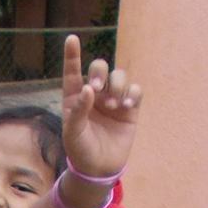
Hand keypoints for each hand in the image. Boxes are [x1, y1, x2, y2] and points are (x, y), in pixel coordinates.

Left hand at [59, 35, 140, 183]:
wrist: (99, 169)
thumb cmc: (80, 150)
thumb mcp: (73, 133)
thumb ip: (78, 110)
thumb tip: (88, 89)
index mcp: (75, 97)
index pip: (73, 72)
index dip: (72, 55)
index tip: (71, 39)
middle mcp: (95, 94)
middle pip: (100, 68)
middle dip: (100, 72)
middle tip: (97, 89)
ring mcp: (113, 100)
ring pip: (119, 76)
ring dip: (118, 85)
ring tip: (114, 105)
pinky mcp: (130, 109)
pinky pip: (135, 90)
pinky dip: (133, 93)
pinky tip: (128, 105)